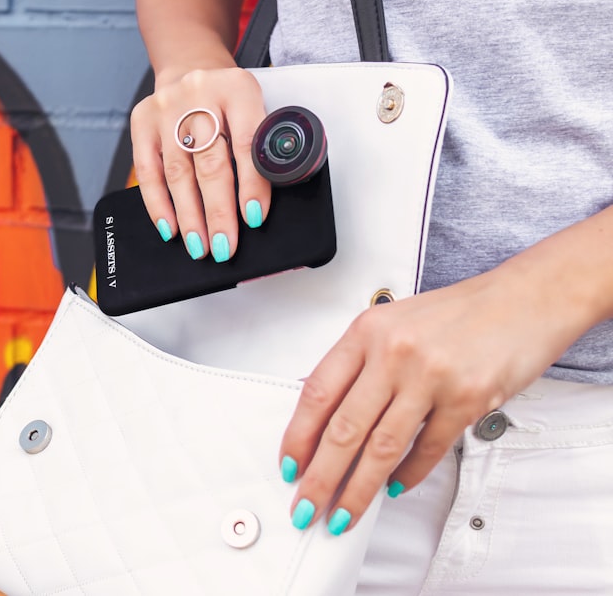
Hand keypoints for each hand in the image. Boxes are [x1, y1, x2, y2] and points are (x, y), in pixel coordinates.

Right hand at [130, 67, 270, 261]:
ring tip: (200, 246)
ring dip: (189, 216)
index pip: (247, 143)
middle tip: (224, 246)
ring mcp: (166, 108)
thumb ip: (261, 146)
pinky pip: (148, 171)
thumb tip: (260, 204)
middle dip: (217, 212)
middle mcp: (199, 94)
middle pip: (209, 163)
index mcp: (237, 88)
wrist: (190, 66)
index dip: (251, 185)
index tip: (253, 218)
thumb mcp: (254, 108)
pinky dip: (159, 204)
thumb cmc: (227, 99)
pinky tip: (170, 227)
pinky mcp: (142, 121)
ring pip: (178, 172)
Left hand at [278, 264, 577, 535]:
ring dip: (359, 489)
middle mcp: (393, 352)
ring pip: (381, 448)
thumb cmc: (456, 314)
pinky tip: (393, 488)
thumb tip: (324, 418)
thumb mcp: (392, 324)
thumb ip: (359, 364)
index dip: (298, 436)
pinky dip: (407, 475)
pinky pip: (428, 450)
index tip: (289, 466)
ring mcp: (430, 377)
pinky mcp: (466, 399)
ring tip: (345, 513)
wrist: (524, 300)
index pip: (318, 393)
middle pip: (344, 429)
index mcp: (366, 331)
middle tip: (307, 507)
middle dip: (321, 477)